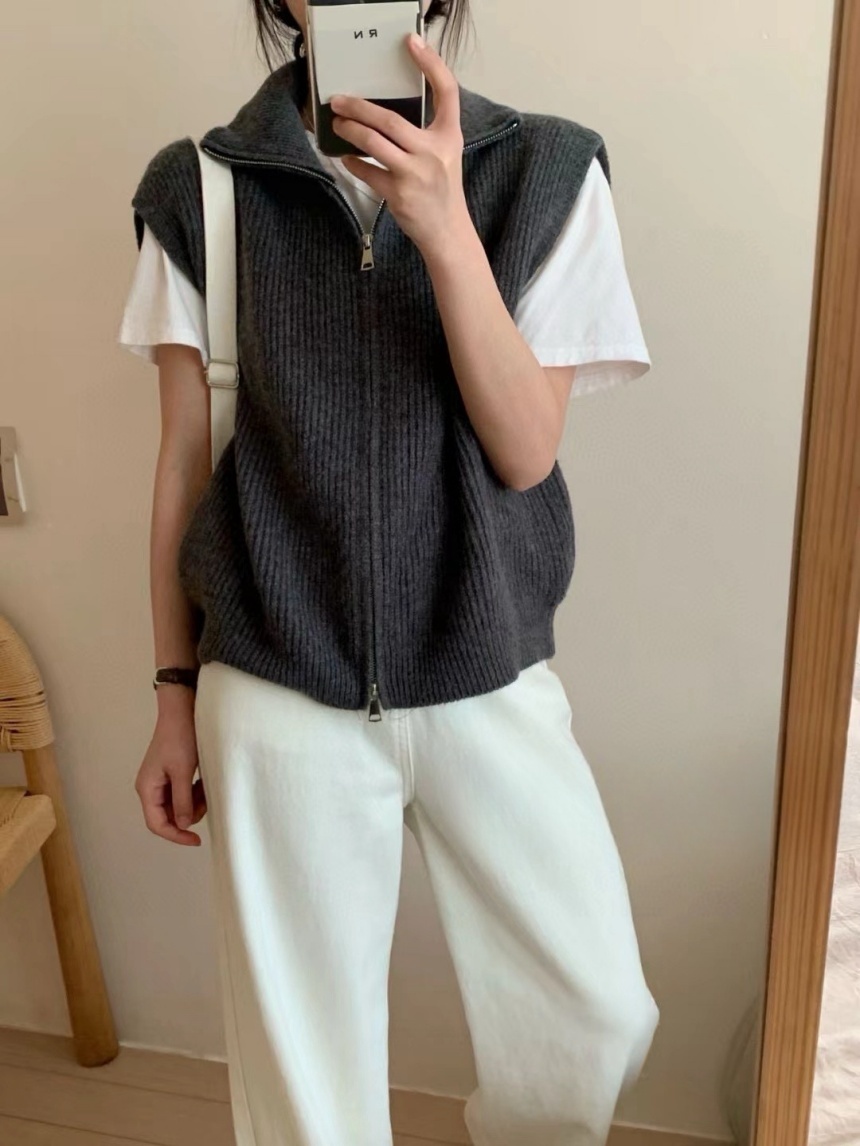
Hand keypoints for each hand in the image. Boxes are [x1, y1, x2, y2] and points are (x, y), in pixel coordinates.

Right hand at [135, 692, 206, 845]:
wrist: (181, 710)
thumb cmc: (180, 738)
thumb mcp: (183, 772)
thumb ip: (182, 801)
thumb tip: (183, 825)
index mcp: (147, 789)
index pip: (157, 824)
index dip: (176, 835)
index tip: (196, 840)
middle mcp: (150, 787)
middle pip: (168, 816)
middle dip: (188, 814)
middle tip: (205, 801)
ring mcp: (160, 781)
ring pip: (178, 806)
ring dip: (193, 803)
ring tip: (205, 787)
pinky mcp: (171, 774)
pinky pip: (182, 793)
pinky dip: (194, 792)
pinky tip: (203, 781)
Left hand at [330, 33, 471, 258]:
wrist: (448, 233)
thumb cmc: (442, 191)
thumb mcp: (445, 155)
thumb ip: (425, 133)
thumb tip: (385, 115)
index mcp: (448, 137)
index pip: (446, 92)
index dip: (431, 63)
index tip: (412, 42)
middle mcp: (434, 152)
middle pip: (390, 119)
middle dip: (359, 108)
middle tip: (340, 101)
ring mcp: (415, 174)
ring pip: (374, 143)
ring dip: (350, 131)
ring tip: (337, 124)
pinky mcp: (399, 194)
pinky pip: (367, 171)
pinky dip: (353, 164)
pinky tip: (346, 158)